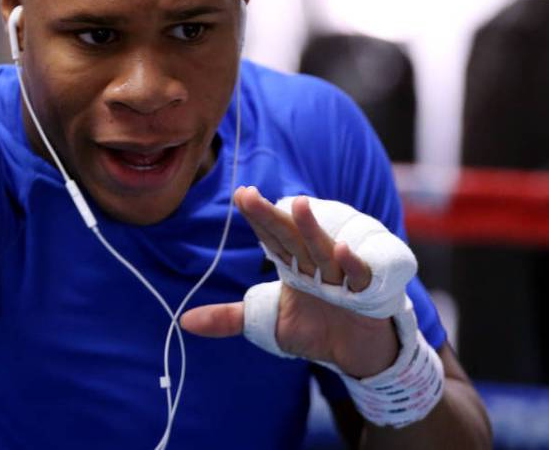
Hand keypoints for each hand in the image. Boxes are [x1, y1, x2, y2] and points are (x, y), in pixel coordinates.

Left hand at [181, 187, 397, 377]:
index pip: (271, 238)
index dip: (256, 218)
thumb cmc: (315, 330)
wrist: (358, 353)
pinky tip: (341, 249)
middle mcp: (314, 265)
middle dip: (271, 217)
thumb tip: (184, 321)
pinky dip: (351, 264)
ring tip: (299, 204)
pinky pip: (357, 277)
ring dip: (311, 229)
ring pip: (323, 250)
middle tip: (249, 195)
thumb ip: (229, 318)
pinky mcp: (364, 295)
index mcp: (292, 265)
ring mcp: (339, 277)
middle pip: (291, 237)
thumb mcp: (268, 323)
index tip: (240, 194)